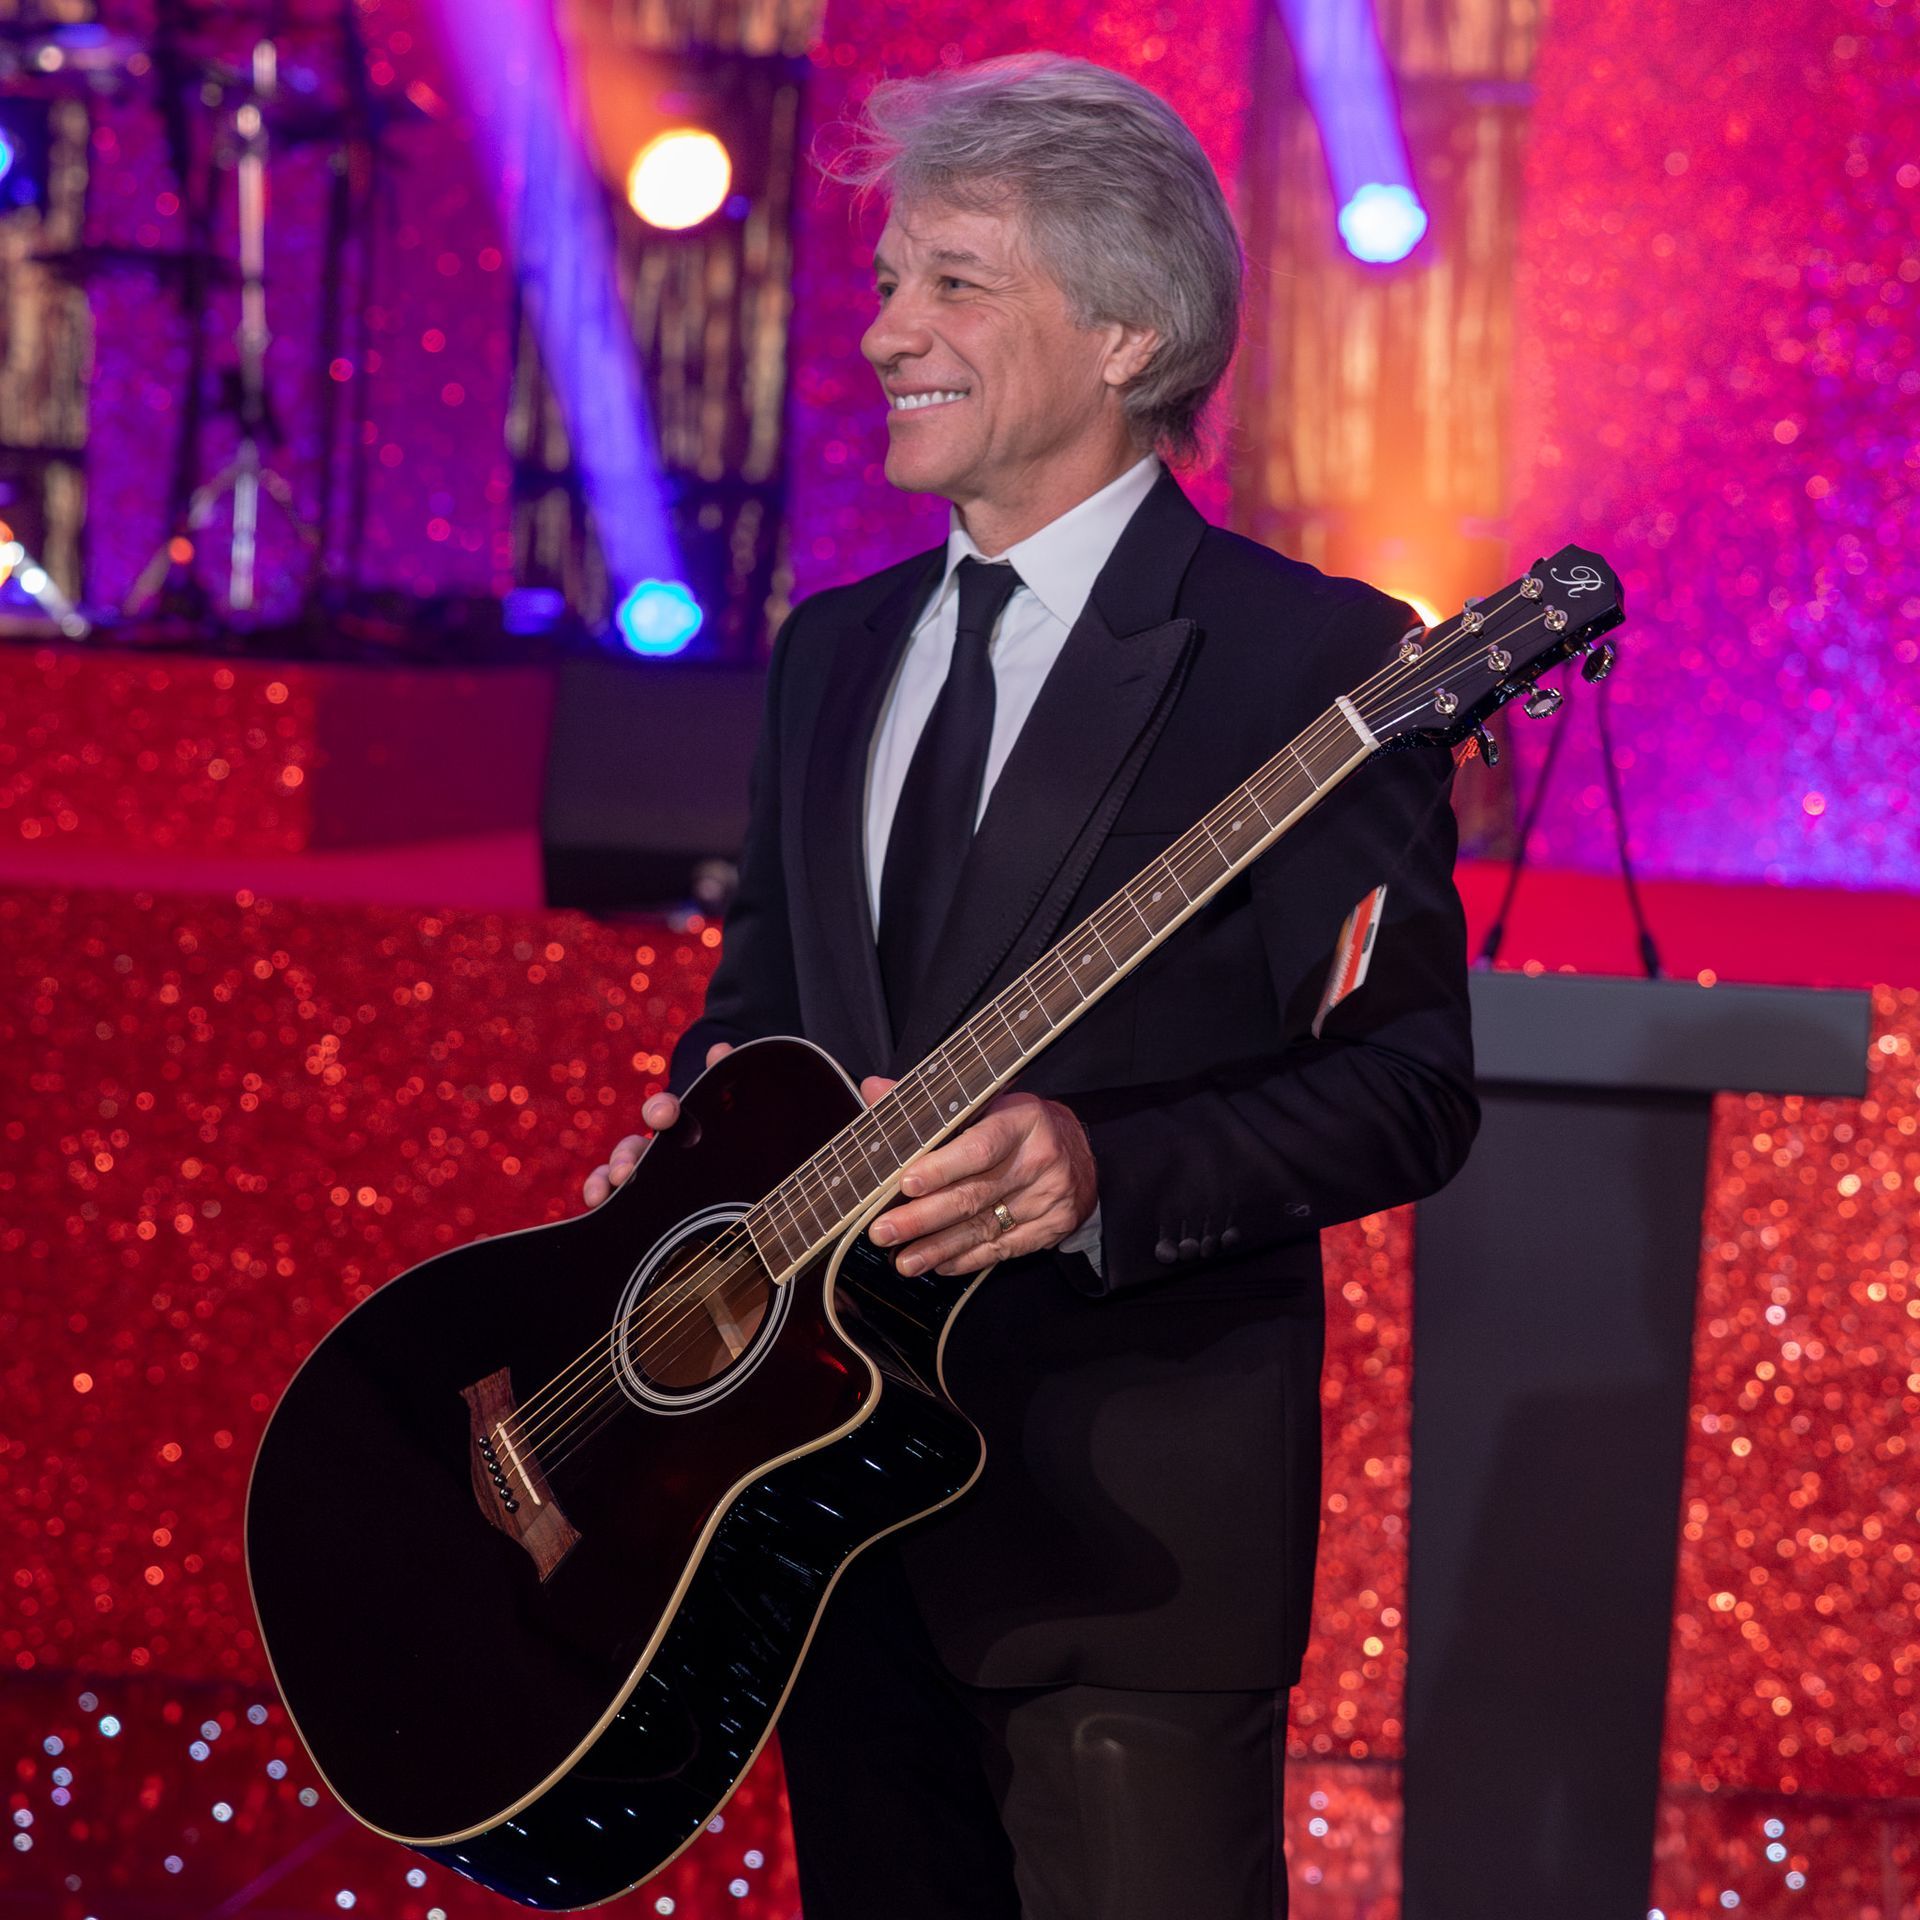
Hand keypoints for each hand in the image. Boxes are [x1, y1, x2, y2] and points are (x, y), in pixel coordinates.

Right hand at [582, 1043, 733, 1206]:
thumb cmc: (725, 1126)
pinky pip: (614, 1201)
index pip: (664, 1111)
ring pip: (615, 1173)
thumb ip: (724, 1077)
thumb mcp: (731, 1102)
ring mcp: (644, 1172)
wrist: (728, 1151)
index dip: (662, 1111)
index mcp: (679, 1121)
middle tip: (624, 1172)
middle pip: (632, 1147)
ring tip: (598, 1196)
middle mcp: (655, 1147)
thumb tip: (719, 1050)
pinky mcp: (639, 1197)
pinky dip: (597, 1196)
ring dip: (603, 1180)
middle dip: (626, 1157)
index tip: (665, 1117)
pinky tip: (594, 1205)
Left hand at [864, 1083, 1097, 1277]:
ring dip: (938, 1247)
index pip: (979, 1148)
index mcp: (1021, 1121)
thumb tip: (874, 1089)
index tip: (906, 1185)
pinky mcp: (1052, 1228)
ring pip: (984, 1228)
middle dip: (923, 1218)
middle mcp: (1038, 1160)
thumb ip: (929, 1105)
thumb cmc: (1018, 1125)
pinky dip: (967, 1259)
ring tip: (903, 1261)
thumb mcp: (986, 1103)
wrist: (1082, 1153)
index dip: (941, 1168)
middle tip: (883, 1231)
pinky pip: (1003, 1249)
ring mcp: (1048, 1198)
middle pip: (974, 1195)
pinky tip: (939, 1265)